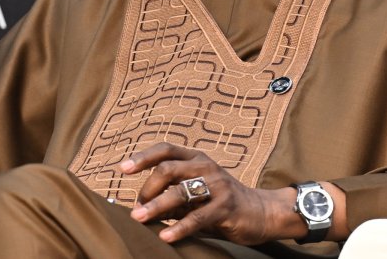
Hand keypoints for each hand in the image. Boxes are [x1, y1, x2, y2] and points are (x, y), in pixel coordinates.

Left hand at [119, 143, 300, 244]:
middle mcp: (206, 167)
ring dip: (156, 207)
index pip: (165, 149)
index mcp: (196, 158)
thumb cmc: (222, 203)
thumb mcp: (195, 197)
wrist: (263, 213)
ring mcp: (217, 185)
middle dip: (147, 188)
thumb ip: (171, 199)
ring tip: (139, 219)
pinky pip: (198, 217)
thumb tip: (140, 209)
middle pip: (168, 168)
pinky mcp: (226, 207)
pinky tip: (165, 237)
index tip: (122, 168)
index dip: (142, 157)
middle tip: (136, 206)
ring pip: (180, 193)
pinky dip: (179, 228)